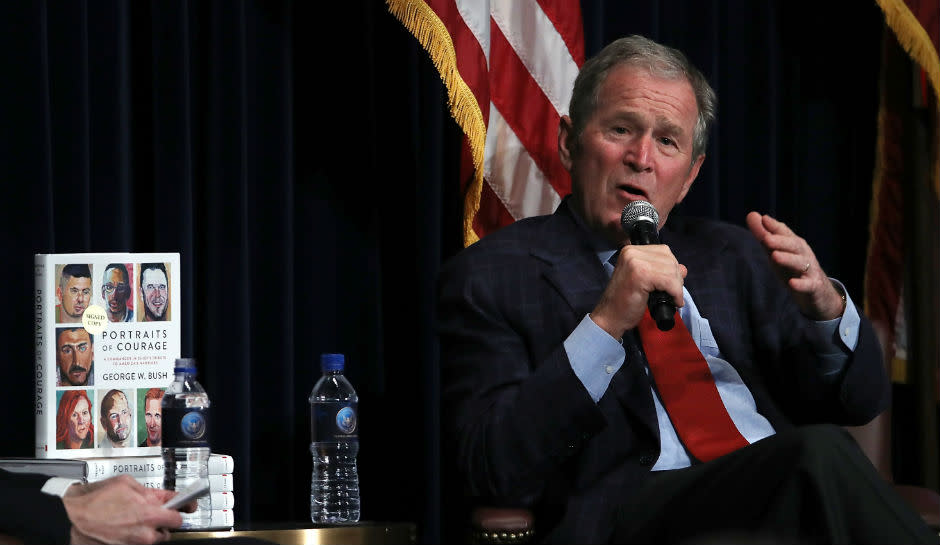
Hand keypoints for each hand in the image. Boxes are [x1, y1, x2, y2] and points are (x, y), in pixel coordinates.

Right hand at [62, 475, 182, 544]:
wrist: (72, 517)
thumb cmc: (95, 500)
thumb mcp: (127, 484)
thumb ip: (149, 491)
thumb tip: (162, 495)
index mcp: (150, 512)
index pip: (180, 514)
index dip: (185, 507)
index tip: (189, 506)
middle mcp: (146, 531)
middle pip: (169, 528)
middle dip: (164, 519)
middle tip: (152, 510)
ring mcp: (136, 543)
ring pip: (155, 537)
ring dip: (150, 529)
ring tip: (134, 518)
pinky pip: (140, 542)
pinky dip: (137, 535)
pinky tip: (126, 526)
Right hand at [591, 244, 686, 339]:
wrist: (610, 317)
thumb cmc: (625, 302)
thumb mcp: (646, 281)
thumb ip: (662, 271)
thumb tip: (683, 269)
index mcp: (631, 250)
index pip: (664, 251)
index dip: (672, 268)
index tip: (671, 284)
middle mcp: (631, 252)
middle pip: (669, 259)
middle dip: (676, 278)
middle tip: (672, 294)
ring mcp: (635, 262)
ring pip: (671, 270)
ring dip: (677, 287)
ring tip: (672, 298)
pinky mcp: (640, 274)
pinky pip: (669, 280)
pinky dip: (676, 293)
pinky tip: (673, 302)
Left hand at [746, 211, 843, 319]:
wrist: (818, 291)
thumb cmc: (792, 267)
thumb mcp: (777, 251)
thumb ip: (764, 235)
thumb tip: (751, 214)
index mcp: (794, 245)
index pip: (785, 233)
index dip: (775, 227)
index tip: (763, 220)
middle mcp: (804, 254)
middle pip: (794, 245)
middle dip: (781, 241)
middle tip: (766, 239)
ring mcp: (810, 270)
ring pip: (801, 263)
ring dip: (788, 259)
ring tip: (775, 256)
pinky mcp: (814, 287)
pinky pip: (808, 285)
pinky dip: (801, 284)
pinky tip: (792, 284)